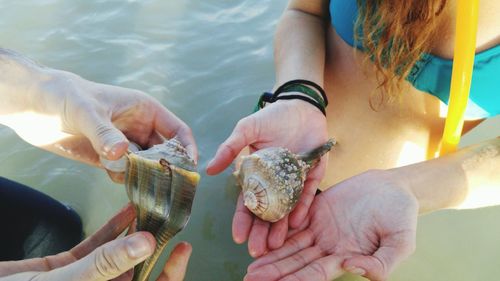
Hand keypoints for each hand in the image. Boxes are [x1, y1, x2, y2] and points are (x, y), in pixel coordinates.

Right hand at [0, 204, 191, 280]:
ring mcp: (86, 279)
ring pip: (119, 256)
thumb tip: (148, 244)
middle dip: (155, 246)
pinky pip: (97, 247)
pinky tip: (126, 210)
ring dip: (135, 233)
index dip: (172, 274)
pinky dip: (112, 229)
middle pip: (139, 270)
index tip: (183, 248)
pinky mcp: (68, 267)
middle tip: (170, 220)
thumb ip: (108, 263)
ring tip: (152, 209)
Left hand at [3, 63, 195, 172]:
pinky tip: (111, 174)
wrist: (34, 106)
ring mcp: (125, 144)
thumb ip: (105, 133)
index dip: (186, 148)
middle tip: (162, 183)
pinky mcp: (109, 158)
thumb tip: (123, 154)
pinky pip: (126, 173)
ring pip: (146, 166)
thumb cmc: (65, 96)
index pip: (177, 130)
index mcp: (145, 110)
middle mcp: (140, 128)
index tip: (189, 168)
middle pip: (165, 152)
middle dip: (165, 167)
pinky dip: (124, 179)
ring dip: (142, 175)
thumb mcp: (86, 111)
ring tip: (130, 175)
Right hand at [207, 99, 328, 256]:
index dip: (243, 220)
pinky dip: (302, 208)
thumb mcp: (247, 130)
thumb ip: (230, 148)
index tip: (238, 236)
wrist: (300, 106)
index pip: (249, 202)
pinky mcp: (313, 175)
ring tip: (277, 245)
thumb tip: (209, 169)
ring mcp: (294, 181)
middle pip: (267, 213)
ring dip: (281, 227)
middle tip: (257, 251)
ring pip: (287, 209)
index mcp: (257, 176)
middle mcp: (275, 183)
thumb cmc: (272, 117)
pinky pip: (307, 194)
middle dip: (261, 232)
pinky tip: (297, 223)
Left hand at [245, 170, 418, 280]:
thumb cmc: (401, 215)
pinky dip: (277, 231)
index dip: (296, 280)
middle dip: (275, 272)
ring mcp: (321, 229)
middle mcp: (329, 248)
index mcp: (346, 257)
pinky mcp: (315, 211)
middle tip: (251, 279)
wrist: (394, 187)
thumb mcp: (401, 242)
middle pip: (297, 263)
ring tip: (251, 267)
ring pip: (291, 245)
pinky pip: (293, 221)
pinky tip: (261, 239)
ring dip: (271, 256)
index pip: (316, 274)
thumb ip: (382, 262)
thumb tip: (353, 268)